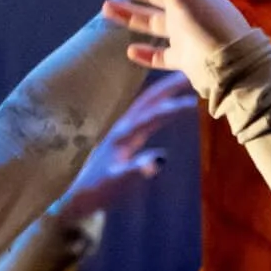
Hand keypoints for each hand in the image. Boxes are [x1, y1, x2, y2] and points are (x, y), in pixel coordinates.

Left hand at [64, 70, 194, 210]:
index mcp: (122, 135)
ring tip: (184, 79)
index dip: (173, 108)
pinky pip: (142, 112)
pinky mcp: (121, 136)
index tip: (194, 102)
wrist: (75, 197)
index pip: (152, 116)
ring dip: (164, 90)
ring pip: (145, 103)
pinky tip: (166, 100)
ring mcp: (120, 130)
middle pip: (148, 100)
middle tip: (193, 73)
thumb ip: (137, 170)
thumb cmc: (96, 191)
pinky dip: (156, 102)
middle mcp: (121, 127)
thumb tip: (161, 159)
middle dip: (170, 86)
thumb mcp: (117, 183)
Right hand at [96, 0, 250, 95]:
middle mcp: (186, 6)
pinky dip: (145, 53)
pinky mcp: (183, 57)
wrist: (229, 63)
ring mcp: (184, 32)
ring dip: (129, 13)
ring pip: (151, 21)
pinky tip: (130, 51)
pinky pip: (160, 55)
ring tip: (105, 8)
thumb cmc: (208, 22)